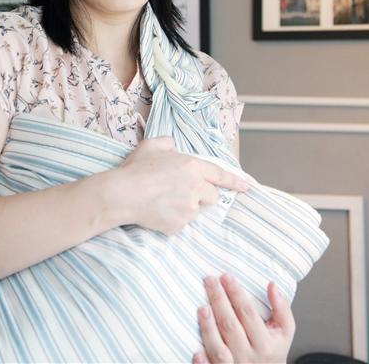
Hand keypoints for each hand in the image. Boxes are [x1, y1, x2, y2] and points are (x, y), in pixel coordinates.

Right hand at [117, 137, 248, 234]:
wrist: (122, 194)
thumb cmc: (135, 169)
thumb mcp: (152, 145)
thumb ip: (169, 144)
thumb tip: (175, 149)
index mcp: (191, 165)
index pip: (220, 174)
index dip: (234, 181)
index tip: (246, 186)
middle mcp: (195, 186)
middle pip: (211, 195)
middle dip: (202, 194)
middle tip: (181, 191)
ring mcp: (189, 207)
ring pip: (196, 210)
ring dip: (185, 206)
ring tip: (163, 200)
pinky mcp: (180, 224)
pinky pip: (182, 223)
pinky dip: (173, 219)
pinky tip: (158, 211)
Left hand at [193, 275, 294, 363]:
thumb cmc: (272, 351)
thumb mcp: (285, 331)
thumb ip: (281, 308)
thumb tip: (272, 285)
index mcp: (265, 343)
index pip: (248, 312)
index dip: (236, 293)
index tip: (226, 276)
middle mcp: (249, 356)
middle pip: (230, 325)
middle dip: (219, 301)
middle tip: (210, 280)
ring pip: (219, 349)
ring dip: (209, 328)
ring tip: (202, 308)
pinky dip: (203, 361)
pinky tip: (196, 349)